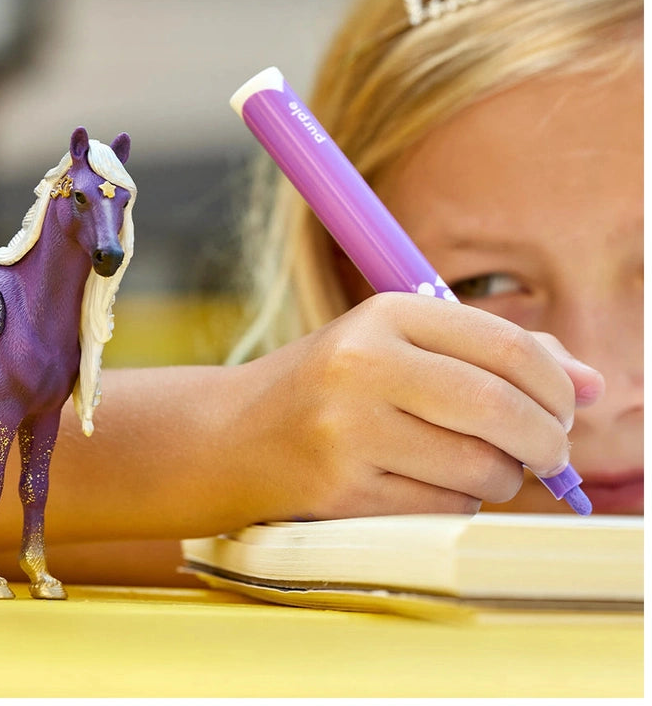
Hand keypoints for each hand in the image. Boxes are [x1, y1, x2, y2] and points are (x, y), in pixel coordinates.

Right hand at [235, 293, 603, 520]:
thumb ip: (494, 354)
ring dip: (499, 476)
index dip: (556, 383)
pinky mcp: (342, 490)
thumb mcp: (398, 347)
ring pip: (481, 467)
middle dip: (548, 438)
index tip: (566, 406)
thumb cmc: (330, 387)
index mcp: (384, 315)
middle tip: (549, 449)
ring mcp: (349, 430)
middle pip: (501, 408)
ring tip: (468, 461)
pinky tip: (423, 482)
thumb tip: (590, 383)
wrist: (232, 435)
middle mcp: (364, 364)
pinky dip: (456, 501)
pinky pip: (445, 507)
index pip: (505, 345)